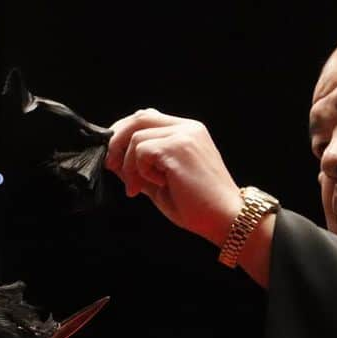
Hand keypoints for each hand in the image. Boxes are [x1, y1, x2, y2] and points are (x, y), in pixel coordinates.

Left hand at [104, 109, 243, 245]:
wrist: (225, 219)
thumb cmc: (198, 207)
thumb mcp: (161, 184)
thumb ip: (139, 168)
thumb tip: (113, 161)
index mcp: (187, 132)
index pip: (148, 118)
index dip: (125, 134)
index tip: (115, 158)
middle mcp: (188, 128)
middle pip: (139, 118)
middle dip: (117, 141)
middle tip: (111, 167)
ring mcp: (184, 135)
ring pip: (137, 137)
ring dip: (130, 166)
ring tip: (138, 188)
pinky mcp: (178, 147)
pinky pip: (143, 151)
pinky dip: (142, 171)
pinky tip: (159, 185)